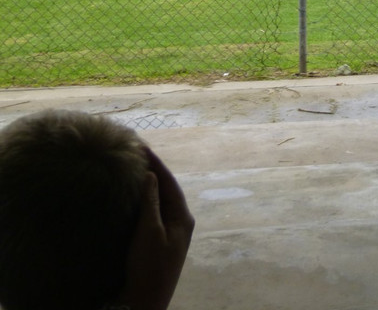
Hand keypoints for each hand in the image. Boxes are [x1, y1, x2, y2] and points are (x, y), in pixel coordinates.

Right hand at [116, 148, 194, 309]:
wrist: (145, 302)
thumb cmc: (149, 268)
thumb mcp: (150, 233)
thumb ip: (151, 203)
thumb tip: (151, 174)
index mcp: (183, 218)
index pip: (169, 183)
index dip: (156, 164)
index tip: (142, 146)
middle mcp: (179, 222)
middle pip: (165, 189)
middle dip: (151, 170)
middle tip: (136, 152)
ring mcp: (169, 232)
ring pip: (158, 201)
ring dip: (147, 185)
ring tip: (132, 167)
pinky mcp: (157, 242)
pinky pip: (151, 213)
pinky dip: (142, 201)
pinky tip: (131, 196)